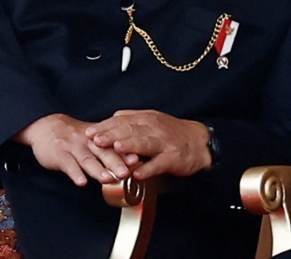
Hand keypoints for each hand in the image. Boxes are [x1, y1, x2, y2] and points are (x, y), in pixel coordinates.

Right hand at [13, 113, 130, 186]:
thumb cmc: (73, 136)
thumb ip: (109, 148)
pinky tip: (81, 182)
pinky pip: (68, 164)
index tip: (137, 159)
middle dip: (115, 162)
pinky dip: (75, 174)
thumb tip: (132, 159)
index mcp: (99, 137)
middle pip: (103, 152)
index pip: (114, 144)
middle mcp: (88, 141)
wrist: (46, 127)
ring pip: (87, 159)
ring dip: (98, 170)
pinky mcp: (58, 155)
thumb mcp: (92, 138)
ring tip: (107, 179)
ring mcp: (73, 147)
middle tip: (125, 172)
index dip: (125, 152)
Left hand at [85, 109, 211, 179]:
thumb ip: (133, 119)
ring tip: (115, 149)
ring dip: (129, 146)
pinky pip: (158, 164)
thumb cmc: (173, 133)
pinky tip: (137, 173)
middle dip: (111, 134)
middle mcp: (155, 128)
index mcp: (147, 119)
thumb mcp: (153, 120)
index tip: (89, 132)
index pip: (122, 120)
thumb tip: (112, 118)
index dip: (105, 126)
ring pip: (144, 143)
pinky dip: (147, 168)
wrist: (200, 142)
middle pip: (130, 130)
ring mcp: (164, 143)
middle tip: (95, 140)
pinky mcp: (173, 158)